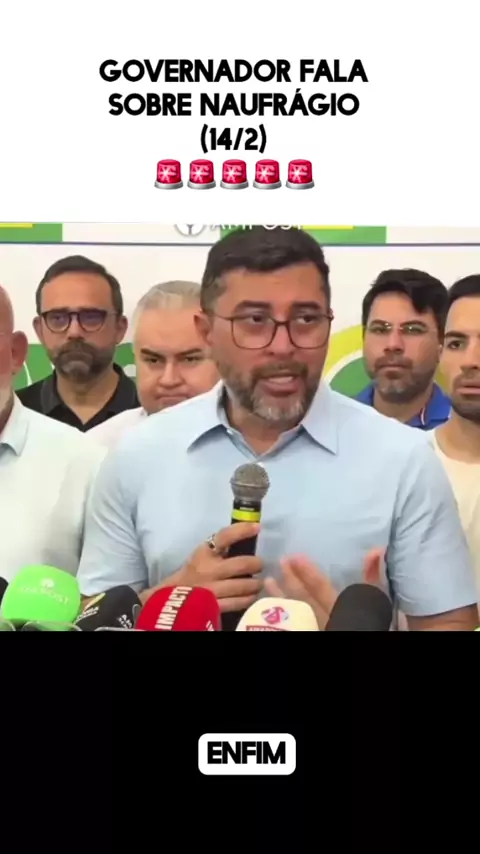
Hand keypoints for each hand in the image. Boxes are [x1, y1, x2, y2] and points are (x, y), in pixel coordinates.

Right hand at [141, 523, 262, 612]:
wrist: (173, 598)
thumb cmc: (194, 572)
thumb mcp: (203, 554)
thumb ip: (221, 547)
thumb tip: (250, 533)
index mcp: (204, 553)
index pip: (224, 536)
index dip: (242, 530)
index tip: (257, 527)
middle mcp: (208, 570)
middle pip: (242, 564)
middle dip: (257, 564)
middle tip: (259, 565)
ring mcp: (212, 589)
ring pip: (244, 585)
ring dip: (256, 583)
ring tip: (258, 583)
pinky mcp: (214, 606)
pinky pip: (239, 602)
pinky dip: (249, 598)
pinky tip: (251, 596)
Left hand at [264, 548, 385, 629]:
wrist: (365, 641)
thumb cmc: (369, 621)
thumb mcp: (373, 600)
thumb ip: (372, 578)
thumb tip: (377, 550)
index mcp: (339, 607)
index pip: (321, 588)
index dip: (308, 572)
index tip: (294, 556)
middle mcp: (322, 619)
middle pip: (304, 599)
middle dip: (291, 579)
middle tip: (281, 561)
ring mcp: (310, 627)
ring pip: (293, 612)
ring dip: (280, 596)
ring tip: (269, 580)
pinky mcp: (304, 630)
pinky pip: (289, 624)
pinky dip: (278, 614)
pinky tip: (270, 604)